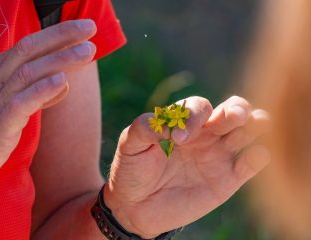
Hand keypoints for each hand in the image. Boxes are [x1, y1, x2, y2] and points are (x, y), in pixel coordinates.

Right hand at [0, 19, 96, 193]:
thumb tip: (62, 82)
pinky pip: (20, 105)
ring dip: (60, 60)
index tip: (83, 28)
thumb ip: (35, 93)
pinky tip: (61, 82)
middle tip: (90, 28)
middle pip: (29, 50)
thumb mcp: (6, 103)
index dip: (56, 35)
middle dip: (61, 36)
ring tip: (87, 51)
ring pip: (29, 73)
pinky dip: (41, 91)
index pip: (29, 46)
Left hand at [104, 96, 269, 238]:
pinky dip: (258, 156)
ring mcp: (218, 156)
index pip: (199, 107)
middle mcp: (205, 135)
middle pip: (232, 111)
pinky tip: (257, 154)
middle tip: (233, 116)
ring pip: (247, 132)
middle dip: (237, 109)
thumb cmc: (132, 170)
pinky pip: (249, 164)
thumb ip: (145, 128)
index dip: (193, 117)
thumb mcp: (130, 144)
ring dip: (256, 123)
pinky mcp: (227, 180)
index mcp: (183, 123)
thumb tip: (167, 125)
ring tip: (259, 121)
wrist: (135, 206)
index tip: (177, 140)